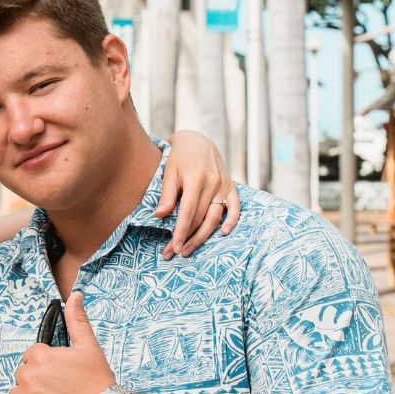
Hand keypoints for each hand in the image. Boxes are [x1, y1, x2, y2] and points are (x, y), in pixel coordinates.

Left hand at [0, 292, 115, 393]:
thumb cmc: (98, 382)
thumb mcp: (89, 346)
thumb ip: (77, 320)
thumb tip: (75, 295)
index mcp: (40, 356)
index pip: (32, 356)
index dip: (48, 365)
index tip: (63, 374)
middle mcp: (28, 376)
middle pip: (23, 375)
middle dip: (39, 382)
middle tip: (63, 391)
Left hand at [156, 130, 240, 258]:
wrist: (198, 140)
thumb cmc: (179, 158)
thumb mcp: (169, 172)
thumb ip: (167, 195)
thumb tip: (158, 216)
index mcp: (195, 179)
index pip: (188, 212)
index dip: (180, 231)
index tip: (173, 247)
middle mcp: (212, 183)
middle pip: (201, 218)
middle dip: (188, 238)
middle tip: (176, 253)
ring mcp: (224, 185)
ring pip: (215, 217)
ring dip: (203, 236)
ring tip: (189, 249)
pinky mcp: (231, 186)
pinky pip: (235, 207)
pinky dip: (232, 220)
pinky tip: (223, 233)